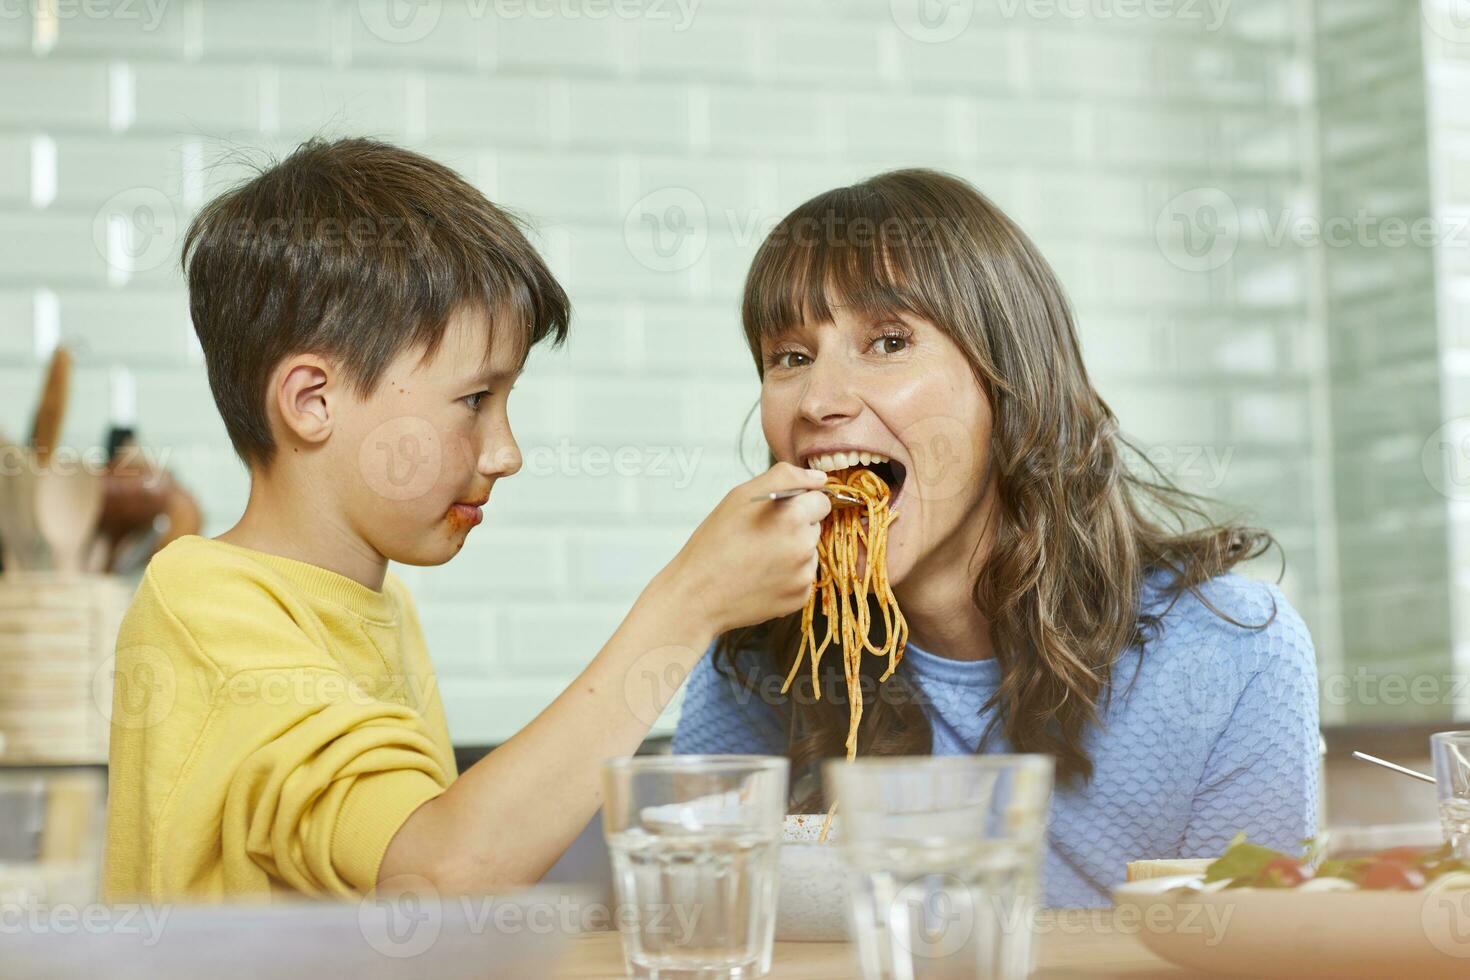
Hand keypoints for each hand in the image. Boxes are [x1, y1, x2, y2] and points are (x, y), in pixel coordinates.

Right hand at [656, 462, 830, 635]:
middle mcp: (804, 546)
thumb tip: (819, 479)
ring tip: (758, 558)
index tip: (778, 511)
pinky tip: (762, 576)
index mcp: (792, 516)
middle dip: (796, 527)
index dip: (800, 502)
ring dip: (793, 552)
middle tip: (761, 535)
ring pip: (809, 552)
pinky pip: (802, 577)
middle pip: (815, 526)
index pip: (822, 500)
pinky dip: (788, 576)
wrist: (698, 595)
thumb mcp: (740, 496)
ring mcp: (803, 575)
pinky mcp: (800, 597)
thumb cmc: (714, 542)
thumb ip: (784, 477)